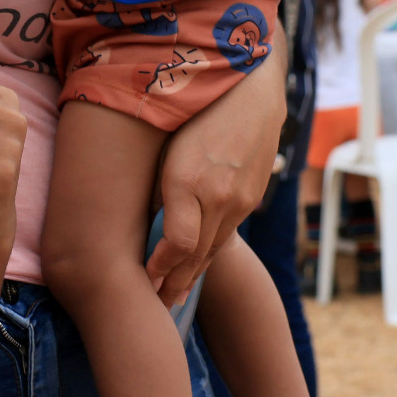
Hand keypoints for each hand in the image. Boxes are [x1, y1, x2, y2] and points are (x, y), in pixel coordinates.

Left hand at [150, 52, 281, 303]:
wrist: (252, 88)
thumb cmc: (195, 110)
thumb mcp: (168, 145)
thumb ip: (160, 187)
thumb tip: (146, 223)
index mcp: (190, 182)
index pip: (176, 245)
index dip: (159, 269)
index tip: (144, 283)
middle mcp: (220, 197)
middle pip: (196, 256)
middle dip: (174, 284)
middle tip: (156, 308)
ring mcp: (241, 199)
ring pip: (214, 249)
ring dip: (192, 275)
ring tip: (174, 296)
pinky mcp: (252, 197)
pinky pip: (228, 234)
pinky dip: (209, 254)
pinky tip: (196, 265)